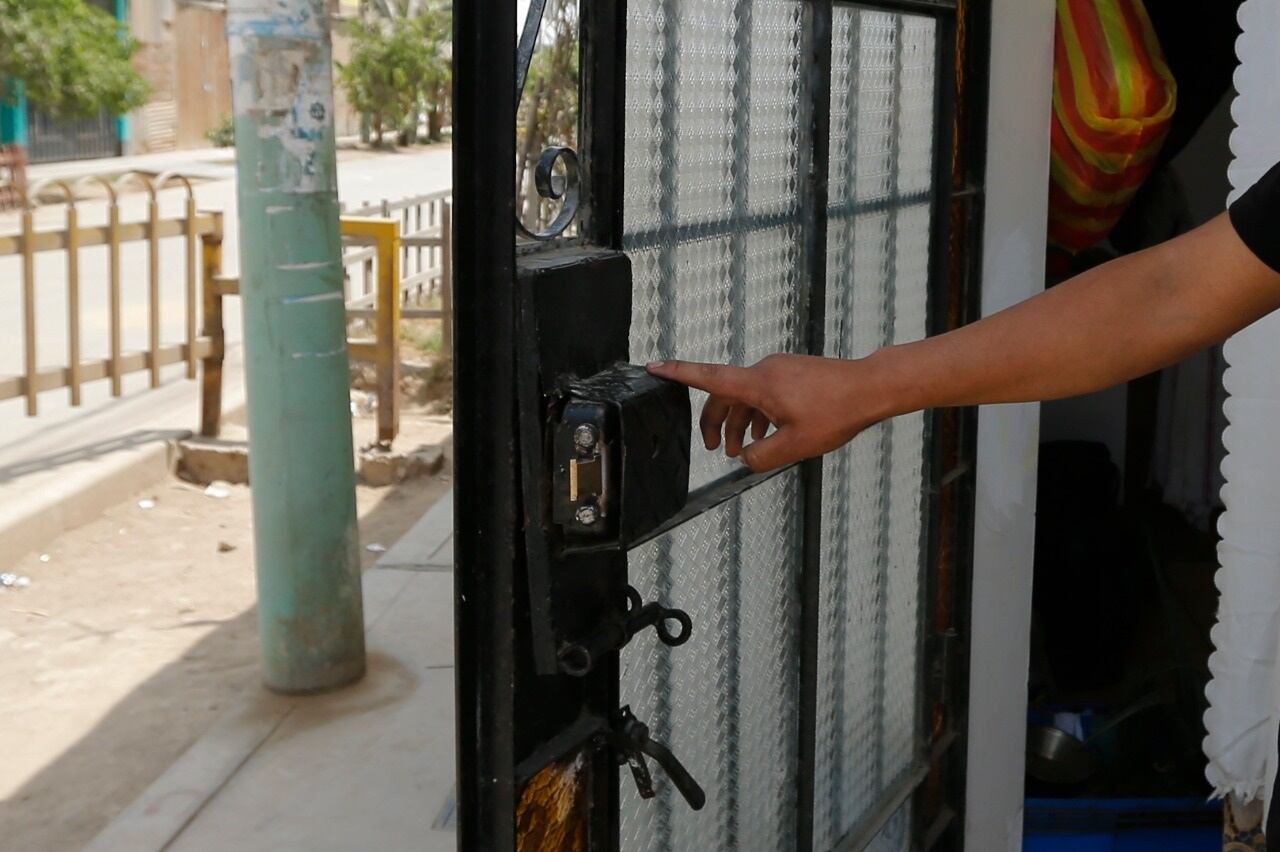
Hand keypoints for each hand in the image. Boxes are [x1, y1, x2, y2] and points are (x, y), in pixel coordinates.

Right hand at [646, 353, 888, 471]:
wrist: (870, 389)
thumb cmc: (838, 412)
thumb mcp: (795, 445)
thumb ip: (762, 456)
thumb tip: (746, 460)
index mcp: (758, 384)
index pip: (708, 377)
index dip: (678, 373)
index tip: (655, 367)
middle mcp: (764, 371)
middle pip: (726, 395)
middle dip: (717, 422)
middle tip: (715, 448)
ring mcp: (779, 370)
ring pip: (747, 396)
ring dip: (740, 422)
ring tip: (743, 449)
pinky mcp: (793, 373)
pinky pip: (765, 393)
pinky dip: (759, 414)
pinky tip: (768, 434)